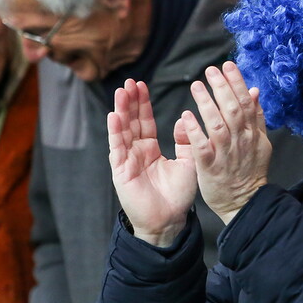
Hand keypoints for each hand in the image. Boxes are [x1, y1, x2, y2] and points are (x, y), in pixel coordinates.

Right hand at [108, 79, 197, 246]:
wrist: (170, 220)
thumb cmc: (178, 195)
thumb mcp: (188, 162)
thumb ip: (187, 141)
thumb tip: (184, 119)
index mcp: (150, 150)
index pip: (145, 121)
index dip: (142, 104)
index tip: (141, 85)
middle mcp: (136, 152)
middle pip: (131, 122)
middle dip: (130, 102)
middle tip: (129, 82)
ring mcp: (127, 161)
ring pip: (122, 131)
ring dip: (121, 111)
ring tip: (121, 92)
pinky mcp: (121, 171)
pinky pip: (117, 148)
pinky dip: (115, 132)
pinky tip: (114, 116)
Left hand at [178, 62, 270, 223]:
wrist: (244, 202)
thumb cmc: (249, 171)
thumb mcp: (260, 142)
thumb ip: (257, 116)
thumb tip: (255, 91)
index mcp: (252, 133)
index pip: (246, 102)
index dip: (237, 82)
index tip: (227, 65)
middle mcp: (241, 141)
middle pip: (233, 110)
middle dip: (222, 87)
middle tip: (210, 70)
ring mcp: (226, 155)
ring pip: (218, 125)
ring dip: (207, 104)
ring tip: (196, 86)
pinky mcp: (211, 168)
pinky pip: (203, 147)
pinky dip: (195, 131)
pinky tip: (186, 116)